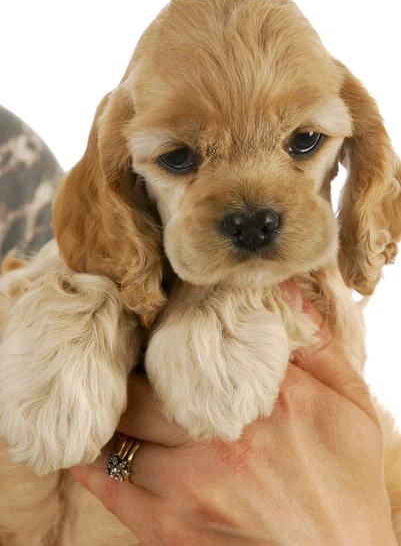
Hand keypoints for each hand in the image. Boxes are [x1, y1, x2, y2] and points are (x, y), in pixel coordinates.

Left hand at [71, 283, 396, 545]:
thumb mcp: (351, 404)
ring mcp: (190, 484)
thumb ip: (317, 342)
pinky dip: (92, 462)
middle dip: (129, 370)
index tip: (150, 322)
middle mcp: (222, 436)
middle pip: (145, 386)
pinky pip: (110, 484)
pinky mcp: (170, 527)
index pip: (192, 344)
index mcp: (265, 396)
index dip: (163, 329)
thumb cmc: (347, 484)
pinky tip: (88, 447)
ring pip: (120, 431)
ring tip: (102, 397)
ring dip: (109, 412)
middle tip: (119, 359)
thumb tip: (285, 290)